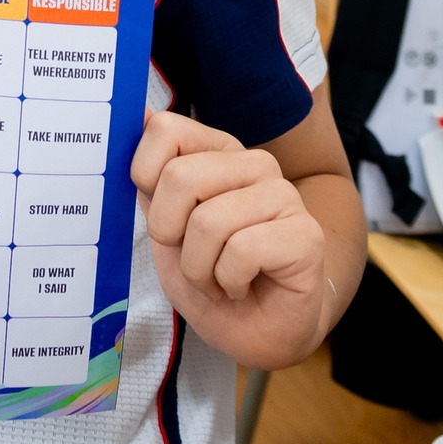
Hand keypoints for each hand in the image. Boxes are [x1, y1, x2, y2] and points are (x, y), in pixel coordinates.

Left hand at [131, 111, 329, 362]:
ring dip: (200, 268)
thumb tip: (137, 111)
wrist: (259, 332)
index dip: (146, 178)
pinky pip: (242, 250)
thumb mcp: (167, 230)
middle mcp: (253, 164)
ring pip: (208, 221)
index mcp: (218, 153)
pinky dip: (229, 282)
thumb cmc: (213, 278)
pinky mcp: (306, 234)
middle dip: (171, 235)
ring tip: (219, 278)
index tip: (164, 218)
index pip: (166, 129)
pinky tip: (243, 287)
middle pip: (180, 177)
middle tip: (193, 258)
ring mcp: (284, 196)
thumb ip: (152, 179)